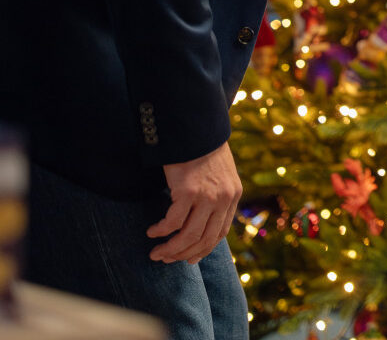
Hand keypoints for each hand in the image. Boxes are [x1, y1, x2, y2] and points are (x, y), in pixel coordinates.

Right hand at [148, 140, 241, 263]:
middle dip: (183, 254)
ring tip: (156, 252)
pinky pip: (172, 222)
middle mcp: (224, 199)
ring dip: (170, 249)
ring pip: (188, 236)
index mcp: (233, 195)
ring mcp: (207, 197)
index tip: (189, 258)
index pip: (220, 233)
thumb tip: (202, 218)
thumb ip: (217, 194)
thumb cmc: (203, 148)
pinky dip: (161, 231)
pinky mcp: (188, 192)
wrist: (196, 127)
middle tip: (166, 259)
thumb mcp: (220, 172)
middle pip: (204, 240)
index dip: (203, 249)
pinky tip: (152, 231)